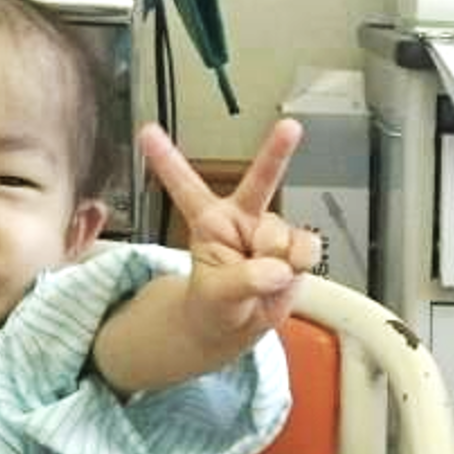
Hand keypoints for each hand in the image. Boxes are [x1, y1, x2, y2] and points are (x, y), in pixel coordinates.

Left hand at [139, 120, 324, 372]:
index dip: (167, 159)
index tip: (147, 131)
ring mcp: (272, 230)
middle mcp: (242, 217)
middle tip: (290, 128)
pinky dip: (299, 264)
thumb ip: (243, 279)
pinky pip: (306, 246)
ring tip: (263, 279)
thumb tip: (279, 267)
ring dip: (276, 261)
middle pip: (261, 180)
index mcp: (209, 221)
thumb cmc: (216, 305)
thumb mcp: (216, 295)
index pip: (185, 186)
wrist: (239, 326)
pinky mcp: (297, 244)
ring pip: (281, 235)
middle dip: (277, 151)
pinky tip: (287, 272)